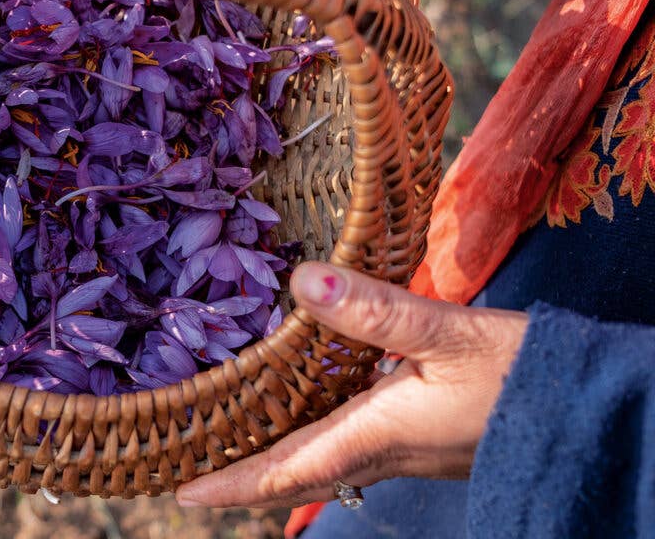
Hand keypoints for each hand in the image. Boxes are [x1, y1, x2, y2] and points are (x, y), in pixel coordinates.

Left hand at [175, 262, 527, 507]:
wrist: (591, 411)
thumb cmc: (527, 377)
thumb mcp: (451, 333)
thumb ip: (375, 310)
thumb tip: (301, 283)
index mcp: (379, 433)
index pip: (289, 470)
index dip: (234, 483)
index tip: (182, 492)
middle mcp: (385, 449)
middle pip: (298, 472)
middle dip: (244, 475)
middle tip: (192, 464)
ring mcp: (405, 445)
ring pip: (323, 458)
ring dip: (275, 456)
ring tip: (232, 437)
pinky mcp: (422, 431)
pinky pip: (351, 440)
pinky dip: (314, 432)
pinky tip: (307, 402)